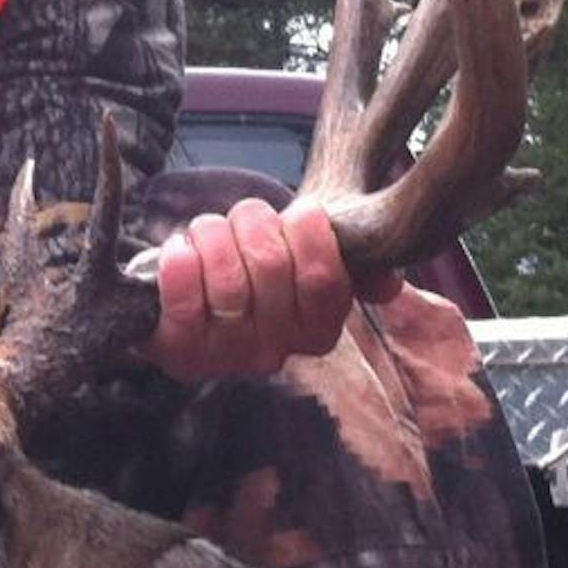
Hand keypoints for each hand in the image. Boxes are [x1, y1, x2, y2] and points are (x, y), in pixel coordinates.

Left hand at [145, 196, 391, 381]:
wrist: (181, 304)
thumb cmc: (248, 271)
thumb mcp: (303, 261)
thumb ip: (349, 264)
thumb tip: (387, 285)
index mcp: (317, 330)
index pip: (325, 281)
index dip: (311, 234)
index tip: (302, 211)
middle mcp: (275, 351)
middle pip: (271, 267)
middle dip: (254, 223)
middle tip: (244, 219)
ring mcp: (226, 356)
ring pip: (227, 278)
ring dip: (213, 235)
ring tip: (207, 232)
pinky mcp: (180, 352)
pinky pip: (183, 299)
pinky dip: (180, 260)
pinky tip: (180, 250)